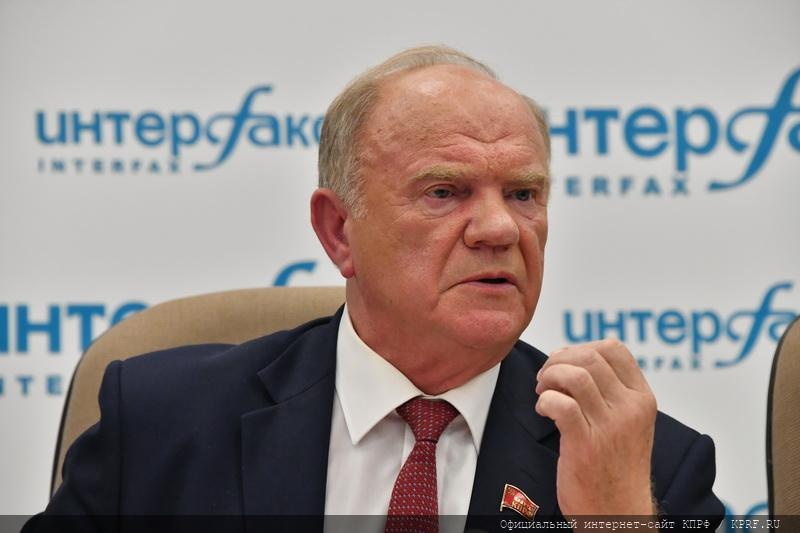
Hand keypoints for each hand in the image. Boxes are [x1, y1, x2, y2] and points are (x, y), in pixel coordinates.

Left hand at [535, 338, 656, 518]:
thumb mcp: (627, 421)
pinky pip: (560, 404)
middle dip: (558, 360)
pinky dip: (545, 400)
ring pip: (575, 376)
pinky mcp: (586, 445)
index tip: (564, 362)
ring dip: (550, 377)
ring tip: (543, 391)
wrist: (618, 512)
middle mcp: (630, 409)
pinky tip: (543, 412)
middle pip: (590, 357)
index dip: (581, 347)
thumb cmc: (615, 464)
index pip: (614, 349)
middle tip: (546, 378)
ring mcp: (610, 427)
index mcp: (642, 398)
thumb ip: (609, 389)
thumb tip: (570, 355)